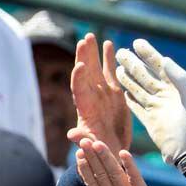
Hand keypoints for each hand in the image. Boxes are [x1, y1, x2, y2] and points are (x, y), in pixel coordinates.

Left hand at [68, 33, 132, 150]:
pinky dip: (109, 58)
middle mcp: (92, 96)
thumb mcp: (91, 144)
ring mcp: (102, 92)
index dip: (79, 78)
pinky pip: (110, 71)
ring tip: (92, 36)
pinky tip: (109, 44)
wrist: (112, 149)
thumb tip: (72, 135)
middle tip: (84, 40)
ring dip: (93, 53)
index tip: (81, 65)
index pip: (79, 89)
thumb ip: (83, 138)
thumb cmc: (100, 148)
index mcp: (85, 108)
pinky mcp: (114, 92)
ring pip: (96, 68)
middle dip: (84, 57)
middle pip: (85, 73)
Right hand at [76, 138, 169, 185]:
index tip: (78, 153)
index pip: (93, 182)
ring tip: (97, 143)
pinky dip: (130, 167)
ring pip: (114, 175)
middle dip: (92, 157)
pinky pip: (136, 181)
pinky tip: (124, 154)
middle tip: (83, 140)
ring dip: (105, 159)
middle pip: (101, 175)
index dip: (86, 167)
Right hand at [115, 39, 185, 174]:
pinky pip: (138, 108)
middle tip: (119, 52)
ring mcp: (158, 109)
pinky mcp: (151, 122)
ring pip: (140, 90)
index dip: (149, 54)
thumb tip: (165, 59)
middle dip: (134, 64)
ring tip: (117, 67)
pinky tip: (122, 91)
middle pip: (146, 76)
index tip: (137, 42)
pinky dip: (130, 99)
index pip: (161, 66)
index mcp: (178, 88)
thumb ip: (180, 79)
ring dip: (128, 79)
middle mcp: (167, 96)